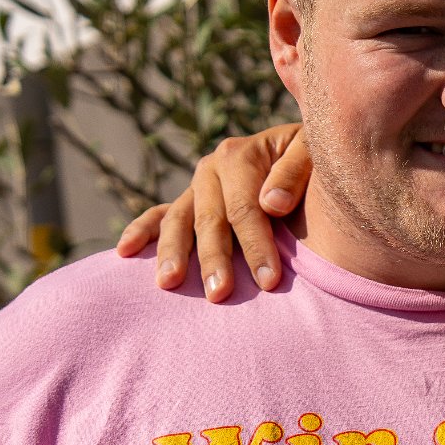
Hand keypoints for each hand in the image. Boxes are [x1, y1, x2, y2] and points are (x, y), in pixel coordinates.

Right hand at [114, 123, 310, 301]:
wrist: (309, 150)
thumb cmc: (320, 156)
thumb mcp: (314, 151)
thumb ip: (295, 172)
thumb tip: (270, 205)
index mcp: (241, 155)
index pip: (246, 208)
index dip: (256, 245)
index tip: (269, 281)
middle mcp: (212, 168)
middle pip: (209, 220)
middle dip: (214, 259)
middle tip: (218, 295)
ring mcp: (198, 185)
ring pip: (179, 220)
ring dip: (172, 253)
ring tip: (169, 283)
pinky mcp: (192, 198)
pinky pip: (161, 214)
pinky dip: (142, 230)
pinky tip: (124, 252)